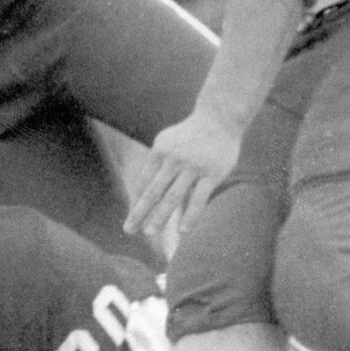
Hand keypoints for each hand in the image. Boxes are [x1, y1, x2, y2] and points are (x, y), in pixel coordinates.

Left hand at [124, 112, 240, 238]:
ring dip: (160, 216)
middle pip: (153, 191)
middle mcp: (173, 159)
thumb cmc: (190, 135)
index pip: (143, 182)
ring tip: (149, 232)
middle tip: (129, 230)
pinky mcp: (212, 174)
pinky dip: (190, 216)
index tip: (130, 219)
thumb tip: (144, 191)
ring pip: (173, 197)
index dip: (136, 202)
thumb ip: (157, 165)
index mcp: (159, 150)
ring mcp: (193, 167)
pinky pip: (198, 199)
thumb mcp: (168, 142)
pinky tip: (182, 231)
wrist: (220, 117)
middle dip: (139, 212)